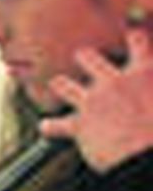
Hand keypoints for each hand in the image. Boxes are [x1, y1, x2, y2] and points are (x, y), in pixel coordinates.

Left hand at [41, 26, 152, 171]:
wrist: (149, 153)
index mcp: (145, 72)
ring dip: (61, 84)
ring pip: (62, 84)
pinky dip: (51, 126)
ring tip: (59, 83)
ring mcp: (92, 101)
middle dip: (84, 57)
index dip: (134, 38)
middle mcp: (114, 82)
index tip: (132, 36)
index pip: (137, 41)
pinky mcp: (79, 125)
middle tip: (84, 56)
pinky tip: (47, 126)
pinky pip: (55, 125)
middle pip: (87, 57)